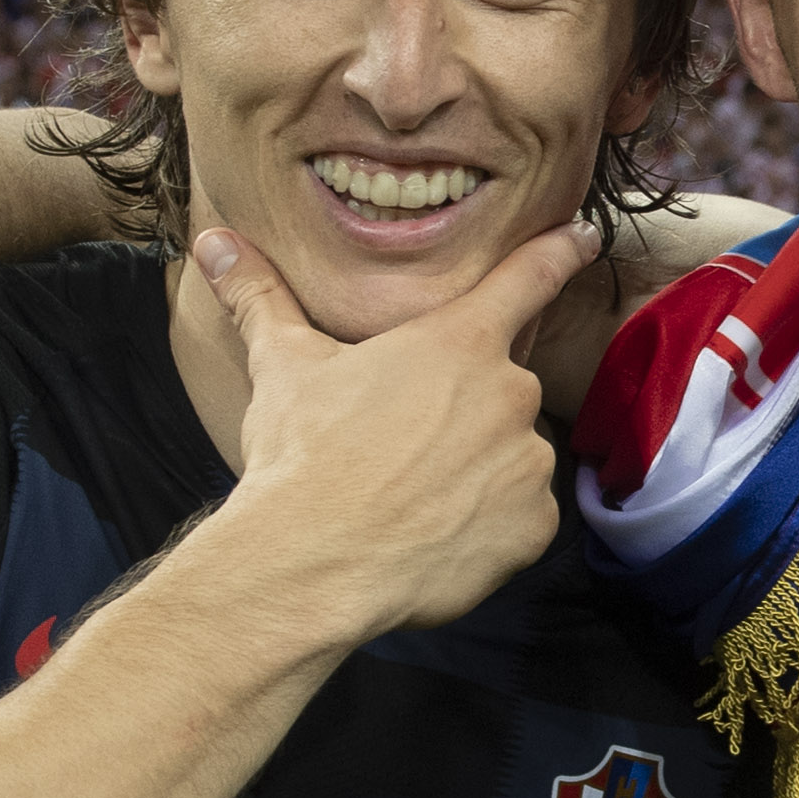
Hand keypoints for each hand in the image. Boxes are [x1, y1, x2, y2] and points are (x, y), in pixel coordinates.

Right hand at [196, 219, 601, 641]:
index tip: (584, 235)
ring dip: (476, 469)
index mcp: (458, 341)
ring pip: (511, 456)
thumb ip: (259, 296)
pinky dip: (489, 525)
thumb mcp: (282, 365)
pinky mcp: (533, 527)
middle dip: (463, 409)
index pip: (528, 277)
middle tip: (401, 445)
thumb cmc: (302, 456)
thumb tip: (213, 242)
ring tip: (410, 496)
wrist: (312, 562)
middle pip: (500, 387)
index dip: (560, 250)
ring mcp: (528, 462)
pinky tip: (436, 534)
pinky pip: (521, 518)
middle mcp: (509, 393)